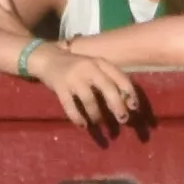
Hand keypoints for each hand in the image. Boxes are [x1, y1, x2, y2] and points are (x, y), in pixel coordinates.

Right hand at [27, 33, 147, 137]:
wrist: (48, 58)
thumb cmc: (76, 66)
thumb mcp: (94, 66)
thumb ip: (108, 79)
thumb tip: (126, 101)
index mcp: (100, 62)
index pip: (119, 76)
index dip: (129, 92)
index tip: (134, 107)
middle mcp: (88, 68)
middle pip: (107, 88)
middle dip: (117, 105)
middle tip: (123, 119)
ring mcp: (73, 78)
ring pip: (89, 100)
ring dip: (97, 115)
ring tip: (99, 123)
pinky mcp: (60, 88)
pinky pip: (70, 106)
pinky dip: (77, 118)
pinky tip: (83, 125)